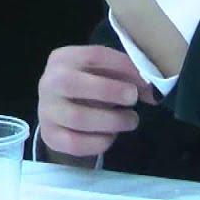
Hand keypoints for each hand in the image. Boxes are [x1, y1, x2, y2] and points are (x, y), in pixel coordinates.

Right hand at [38, 45, 157, 158]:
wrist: (60, 112)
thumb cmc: (89, 86)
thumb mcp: (104, 73)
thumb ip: (126, 75)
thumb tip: (153, 90)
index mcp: (63, 58)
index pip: (93, 55)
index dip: (122, 66)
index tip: (143, 79)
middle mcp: (48, 82)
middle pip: (73, 84)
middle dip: (110, 91)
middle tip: (133, 99)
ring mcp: (46, 111)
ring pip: (77, 118)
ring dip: (112, 121)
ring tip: (130, 120)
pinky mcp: (50, 136)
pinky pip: (75, 143)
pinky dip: (100, 142)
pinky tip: (112, 136)